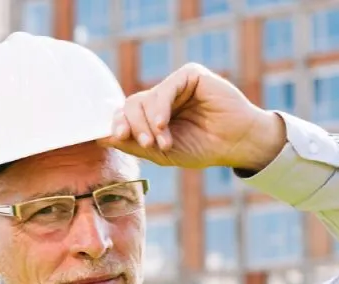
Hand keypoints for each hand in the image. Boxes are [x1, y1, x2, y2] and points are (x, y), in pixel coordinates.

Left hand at [98, 62, 286, 173]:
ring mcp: (175, 85)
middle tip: (145, 145)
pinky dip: (160, 107)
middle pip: (131, 105)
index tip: (115, 138)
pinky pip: (166, 86)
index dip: (116, 124)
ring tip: (163, 142)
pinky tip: (163, 124)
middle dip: (133, 126)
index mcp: (152, 115)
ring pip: (145, 98)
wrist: (236, 144)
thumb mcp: (162, 152)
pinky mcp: (190, 75)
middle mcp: (161, 98)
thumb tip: (102, 137)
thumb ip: (134, 144)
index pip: (125, 114)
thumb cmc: (202, 148)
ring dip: (149, 123)